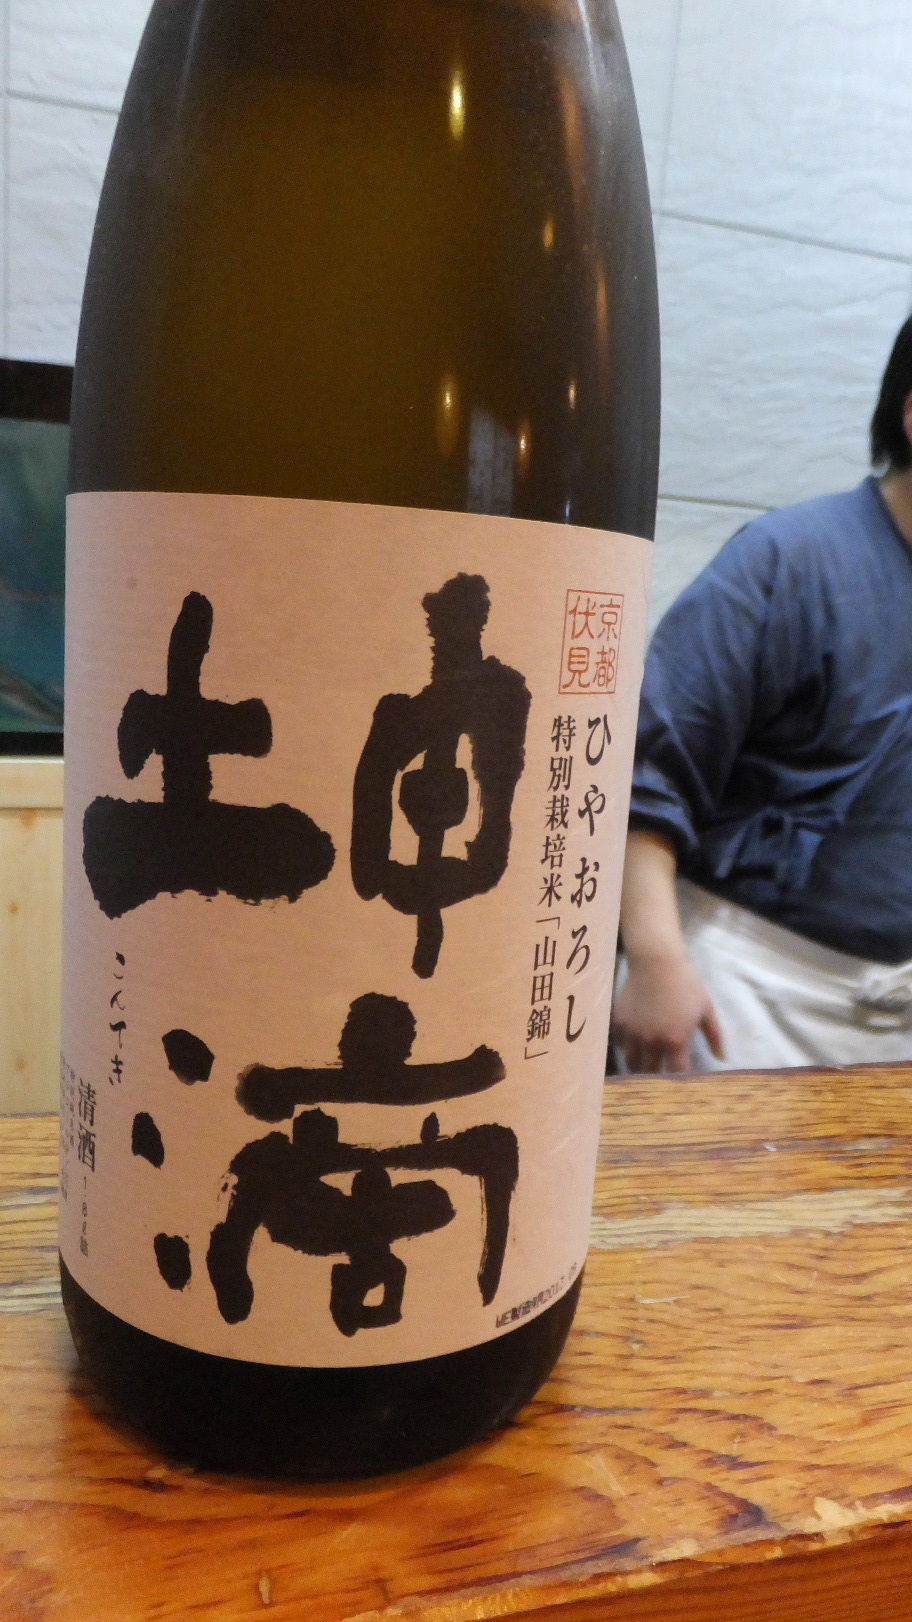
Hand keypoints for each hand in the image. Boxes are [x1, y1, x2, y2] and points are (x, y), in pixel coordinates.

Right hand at [612, 950, 724, 1073]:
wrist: (656, 962)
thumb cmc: (686, 984)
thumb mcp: (706, 1009)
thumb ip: (715, 1036)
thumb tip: (722, 1058)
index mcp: (675, 1041)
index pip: (676, 1073)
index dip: (679, 1079)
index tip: (681, 1080)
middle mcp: (652, 1042)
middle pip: (651, 1072)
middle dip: (658, 1076)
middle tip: (661, 1076)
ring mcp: (633, 1034)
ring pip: (633, 1063)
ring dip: (640, 1066)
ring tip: (645, 1066)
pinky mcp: (619, 1024)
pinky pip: (621, 1046)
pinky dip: (628, 1049)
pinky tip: (634, 1045)